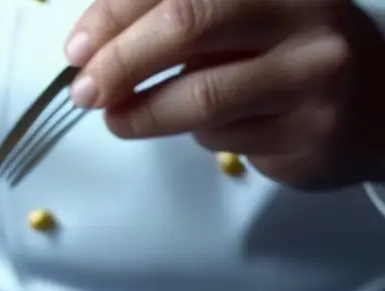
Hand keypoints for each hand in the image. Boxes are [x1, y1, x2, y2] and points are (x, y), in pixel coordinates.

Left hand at [64, 0, 384, 188]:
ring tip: (115, 118)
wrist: (374, 110)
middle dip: (121, 60)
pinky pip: (224, 138)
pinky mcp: (310, 130)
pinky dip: (193, 135)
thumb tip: (90, 46)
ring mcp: (313, 72)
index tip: (76, 47)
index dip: (115, 13)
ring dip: (142, 113)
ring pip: (202, 94)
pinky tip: (197, 127)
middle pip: (189, 24)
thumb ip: (175, 21)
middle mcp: (302, 11)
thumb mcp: (237, 21)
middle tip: (85, 91)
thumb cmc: (282, 57)